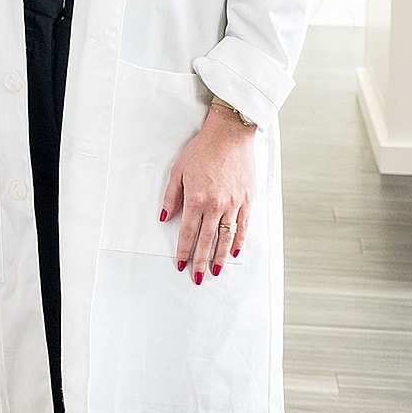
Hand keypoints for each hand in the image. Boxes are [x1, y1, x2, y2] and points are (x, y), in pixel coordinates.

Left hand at [162, 103, 256, 284]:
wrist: (230, 134)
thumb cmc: (202, 150)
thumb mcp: (178, 170)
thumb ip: (172, 197)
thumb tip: (164, 217)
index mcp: (196, 199)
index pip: (187, 233)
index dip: (183, 251)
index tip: (181, 264)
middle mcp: (215, 205)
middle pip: (206, 240)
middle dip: (200, 261)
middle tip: (196, 278)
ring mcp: (233, 204)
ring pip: (225, 237)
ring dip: (220, 257)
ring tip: (215, 271)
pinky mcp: (247, 200)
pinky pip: (243, 226)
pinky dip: (239, 241)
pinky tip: (234, 252)